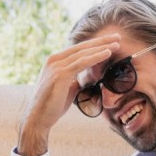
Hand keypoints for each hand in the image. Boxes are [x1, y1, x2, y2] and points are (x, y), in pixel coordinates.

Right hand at [17, 34, 119, 155]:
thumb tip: (86, 78)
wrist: (38, 119)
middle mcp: (54, 60)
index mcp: (55, 61)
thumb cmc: (51, 106)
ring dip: (102, 47)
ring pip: (83, 53)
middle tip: (117, 36)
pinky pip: (82, 62)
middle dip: (101, 41)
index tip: (111, 41)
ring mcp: (56, 66)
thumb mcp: (66, 88)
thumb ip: (74, 80)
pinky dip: (96, 57)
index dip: (95, 44)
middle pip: (82, 47)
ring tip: (117, 43)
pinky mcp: (60, 74)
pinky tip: (107, 53)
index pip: (78, 49)